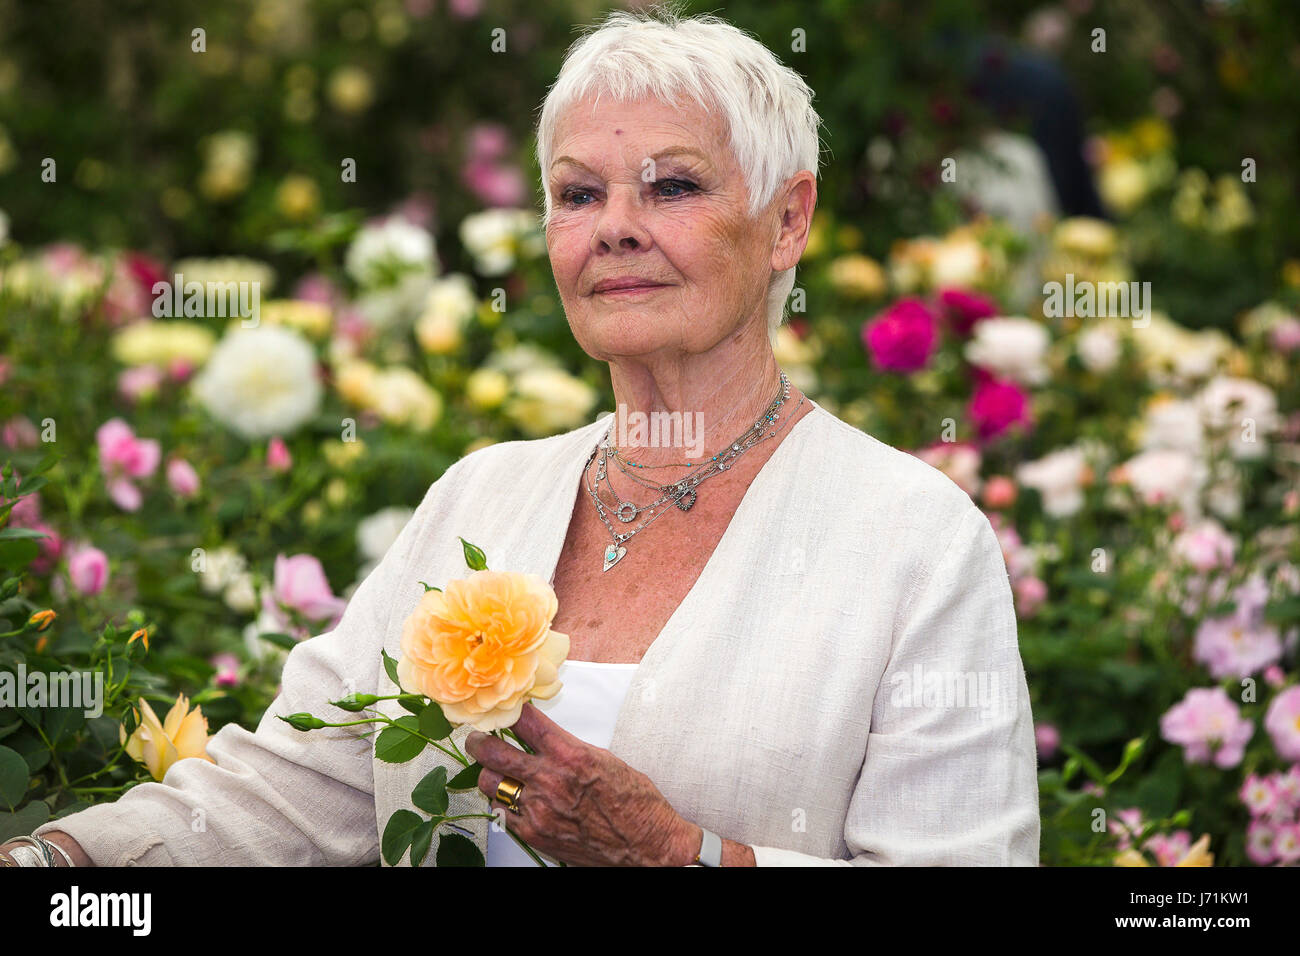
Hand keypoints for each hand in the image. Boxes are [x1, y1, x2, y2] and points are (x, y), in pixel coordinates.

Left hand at [464, 702, 699, 866]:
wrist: (646, 845)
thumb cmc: (634, 803)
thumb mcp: (604, 759)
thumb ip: (568, 748)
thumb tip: (545, 738)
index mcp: (570, 754)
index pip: (524, 721)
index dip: (509, 710)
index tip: (504, 707)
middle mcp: (550, 780)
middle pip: (493, 751)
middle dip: (480, 741)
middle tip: (479, 738)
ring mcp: (539, 809)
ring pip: (490, 783)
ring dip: (491, 774)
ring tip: (498, 772)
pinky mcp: (534, 834)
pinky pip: (502, 813)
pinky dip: (506, 804)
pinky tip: (516, 800)